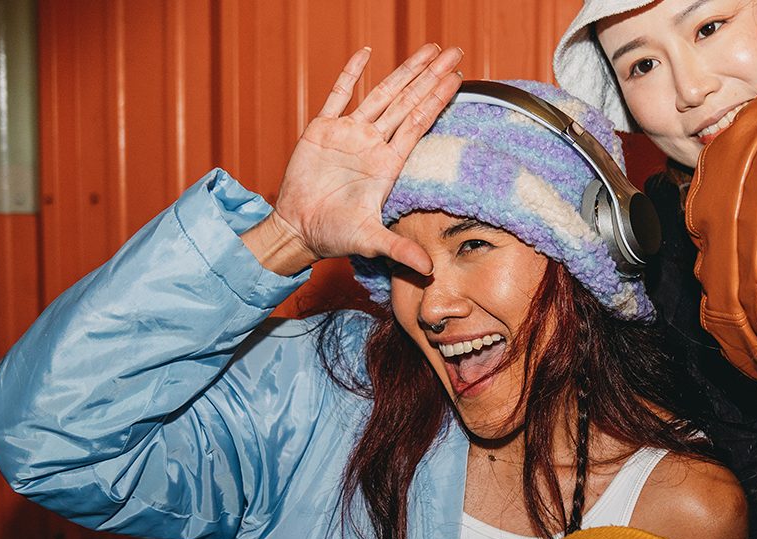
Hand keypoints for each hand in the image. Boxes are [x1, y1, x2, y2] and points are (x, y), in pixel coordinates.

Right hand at [263, 44, 463, 274]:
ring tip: (428, 49)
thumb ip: (399, 250)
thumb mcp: (370, 241)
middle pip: (407, 102)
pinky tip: (366, 52)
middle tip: (454, 51)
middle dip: (430, 77)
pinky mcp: (322, 129)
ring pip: (382, 93)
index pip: (418, 124)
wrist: (298, 228)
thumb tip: (428, 271)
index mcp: (387, 164)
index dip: (438, 100)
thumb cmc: (334, 235)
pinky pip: (338, 94)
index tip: (458, 78)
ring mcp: (349, 133)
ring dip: (405, 71)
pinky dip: (351, 73)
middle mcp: (372, 144)